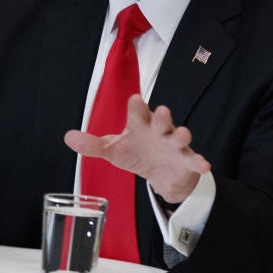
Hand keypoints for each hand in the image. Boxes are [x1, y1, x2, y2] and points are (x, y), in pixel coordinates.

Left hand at [64, 94, 210, 203]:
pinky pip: (193, 160)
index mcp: (140, 125)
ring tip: (182, 132)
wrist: (160, 173)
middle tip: (162, 110)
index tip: (134, 99)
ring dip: (181, 134)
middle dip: (161, 116)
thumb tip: (68, 137)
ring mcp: (174, 145)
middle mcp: (159, 131)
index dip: (136, 107)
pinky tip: (204, 165)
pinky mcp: (186, 161)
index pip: (137, 113)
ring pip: (179, 137)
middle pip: (160, 121)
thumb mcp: (112, 151)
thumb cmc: (136, 153)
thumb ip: (92, 145)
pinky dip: (199, 162)